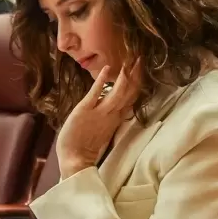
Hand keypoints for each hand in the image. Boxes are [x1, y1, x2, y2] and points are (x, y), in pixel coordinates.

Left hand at [56, 61, 141, 177]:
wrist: (75, 160)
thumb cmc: (86, 146)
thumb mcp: (104, 130)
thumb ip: (112, 117)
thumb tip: (119, 106)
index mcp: (116, 118)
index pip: (131, 97)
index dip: (137, 83)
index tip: (142, 69)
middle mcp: (112, 114)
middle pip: (129, 93)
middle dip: (136, 75)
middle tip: (141, 58)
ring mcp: (100, 112)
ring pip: (118, 92)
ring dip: (125, 76)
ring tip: (132, 61)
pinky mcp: (85, 110)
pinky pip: (96, 93)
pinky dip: (102, 81)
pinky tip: (108, 69)